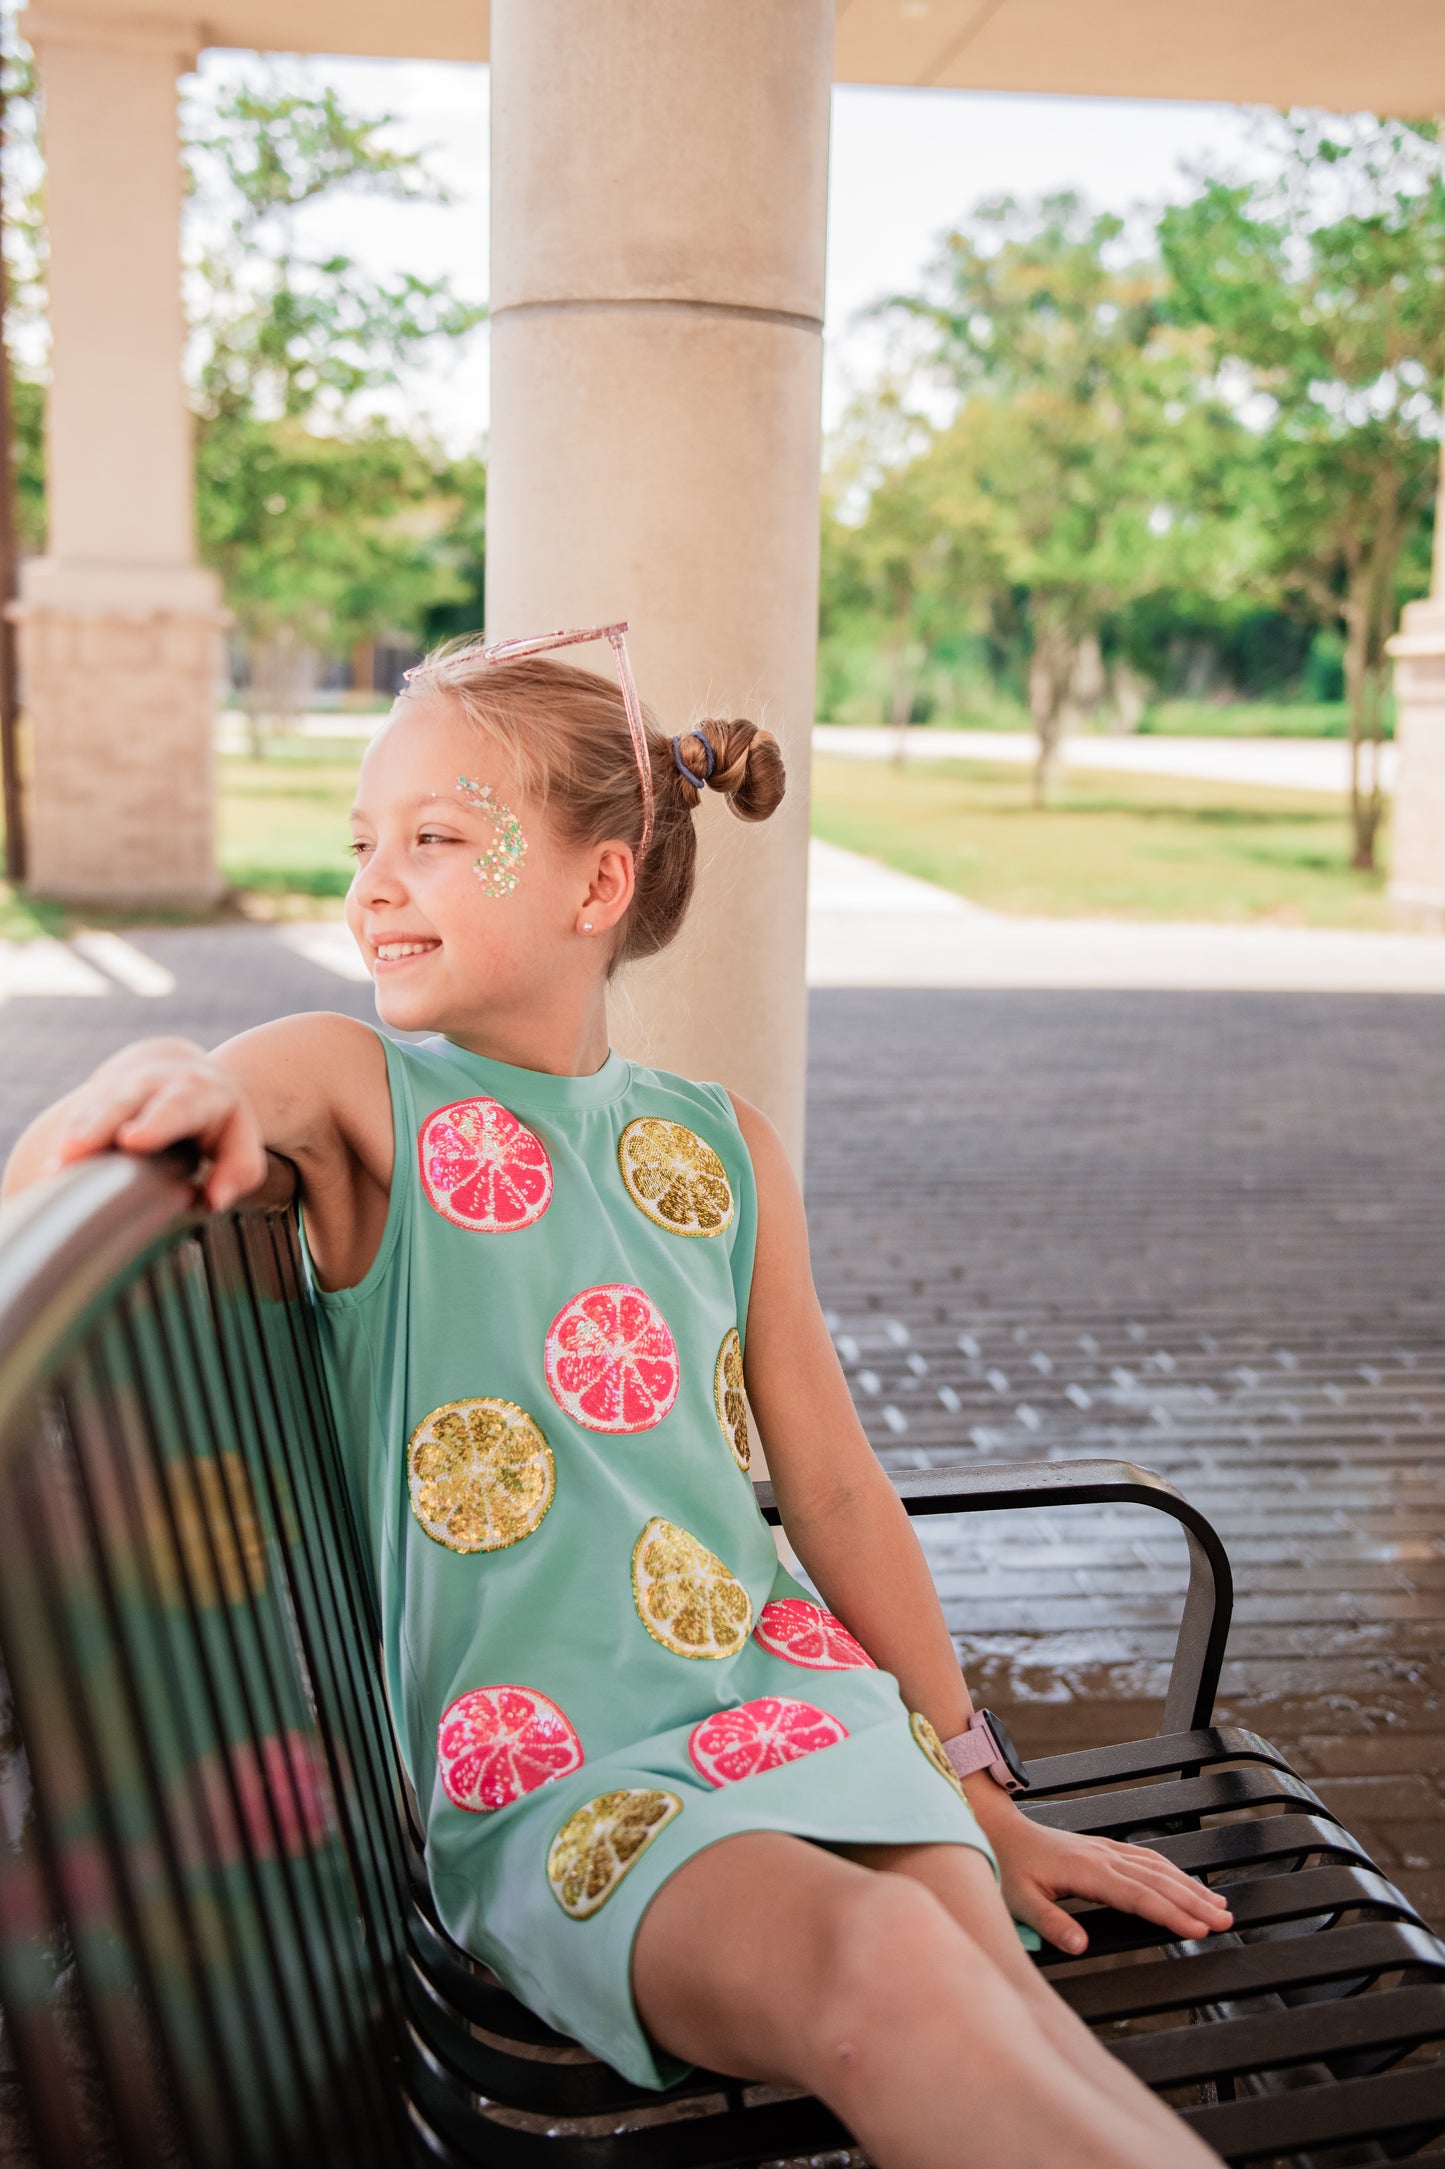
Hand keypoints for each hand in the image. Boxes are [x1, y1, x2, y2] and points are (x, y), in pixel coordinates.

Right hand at [43, 1039, 267, 1211]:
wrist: (178, 1071)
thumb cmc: (215, 1119)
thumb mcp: (239, 1138)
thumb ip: (238, 1170)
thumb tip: (215, 1200)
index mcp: (195, 1092)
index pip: (176, 1105)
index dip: (155, 1122)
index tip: (132, 1140)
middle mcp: (151, 1085)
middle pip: (122, 1103)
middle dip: (98, 1126)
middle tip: (74, 1152)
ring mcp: (117, 1090)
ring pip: (92, 1110)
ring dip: (73, 1138)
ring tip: (55, 1169)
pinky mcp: (93, 1103)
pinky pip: (74, 1121)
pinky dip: (61, 1144)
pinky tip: (50, 1171)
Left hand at [970, 1789, 1233, 1955]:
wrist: (999, 1829)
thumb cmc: (1007, 1868)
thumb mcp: (1020, 1902)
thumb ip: (1050, 1925)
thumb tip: (1081, 1947)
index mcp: (1087, 1871)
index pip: (1139, 1896)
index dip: (1171, 1914)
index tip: (1199, 1928)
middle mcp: (1103, 1857)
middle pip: (1158, 1881)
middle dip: (1194, 1901)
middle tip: (1225, 1921)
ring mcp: (1106, 1850)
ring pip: (1157, 1867)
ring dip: (1189, 1885)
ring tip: (1219, 1904)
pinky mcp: (1104, 1849)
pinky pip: (1147, 1858)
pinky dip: (1172, 1871)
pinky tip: (1186, 1882)